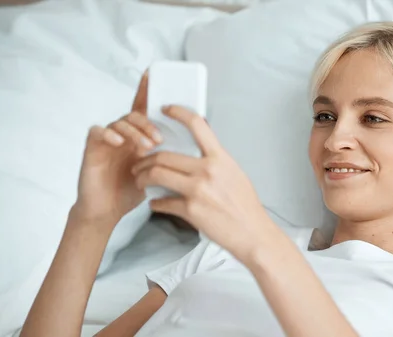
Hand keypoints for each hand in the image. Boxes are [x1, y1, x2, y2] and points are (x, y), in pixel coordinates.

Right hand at [74, 71, 161, 224]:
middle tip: (159, 139)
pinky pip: (98, 132)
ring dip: (135, 131)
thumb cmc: (133, 190)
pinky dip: (109, 134)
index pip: (143, 108)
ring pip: (120, 122)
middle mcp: (123, 134)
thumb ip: (171, 155)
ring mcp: (107, 140)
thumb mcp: (158, 171)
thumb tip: (198, 146)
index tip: (152, 72)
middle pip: (135, 114)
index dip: (146, 89)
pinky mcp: (92, 148)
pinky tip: (119, 144)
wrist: (108, 210)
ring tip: (147, 147)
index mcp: (139, 136)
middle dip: (148, 123)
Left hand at [132, 105, 276, 261]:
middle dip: (145, 159)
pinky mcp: (191, 210)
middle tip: (139, 164)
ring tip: (141, 181)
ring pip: (157, 175)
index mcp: (220, 158)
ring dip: (143, 177)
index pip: (197, 124)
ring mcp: (198, 190)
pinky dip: (155, 203)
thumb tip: (200, 150)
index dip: (178, 112)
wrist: (253, 233)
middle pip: (164, 155)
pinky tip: (155, 203)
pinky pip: (163, 202)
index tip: (165, 109)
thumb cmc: (245, 206)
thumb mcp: (234, 173)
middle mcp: (208, 170)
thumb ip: (215, 160)